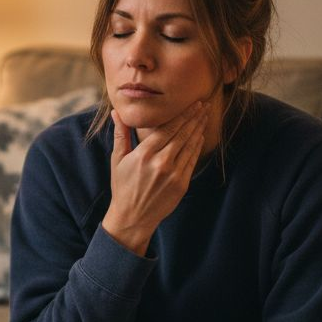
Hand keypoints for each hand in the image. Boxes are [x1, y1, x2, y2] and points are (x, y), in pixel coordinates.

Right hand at [102, 101, 206, 254]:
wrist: (132, 217)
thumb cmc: (123, 186)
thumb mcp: (118, 159)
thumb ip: (121, 134)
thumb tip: (116, 112)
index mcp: (144, 154)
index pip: (168, 128)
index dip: (182, 115)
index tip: (192, 104)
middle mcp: (160, 162)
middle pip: (182, 134)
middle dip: (194, 118)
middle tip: (204, 105)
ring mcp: (173, 174)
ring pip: (190, 146)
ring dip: (199, 129)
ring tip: (205, 117)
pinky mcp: (181, 185)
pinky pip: (192, 160)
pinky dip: (197, 147)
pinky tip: (200, 136)